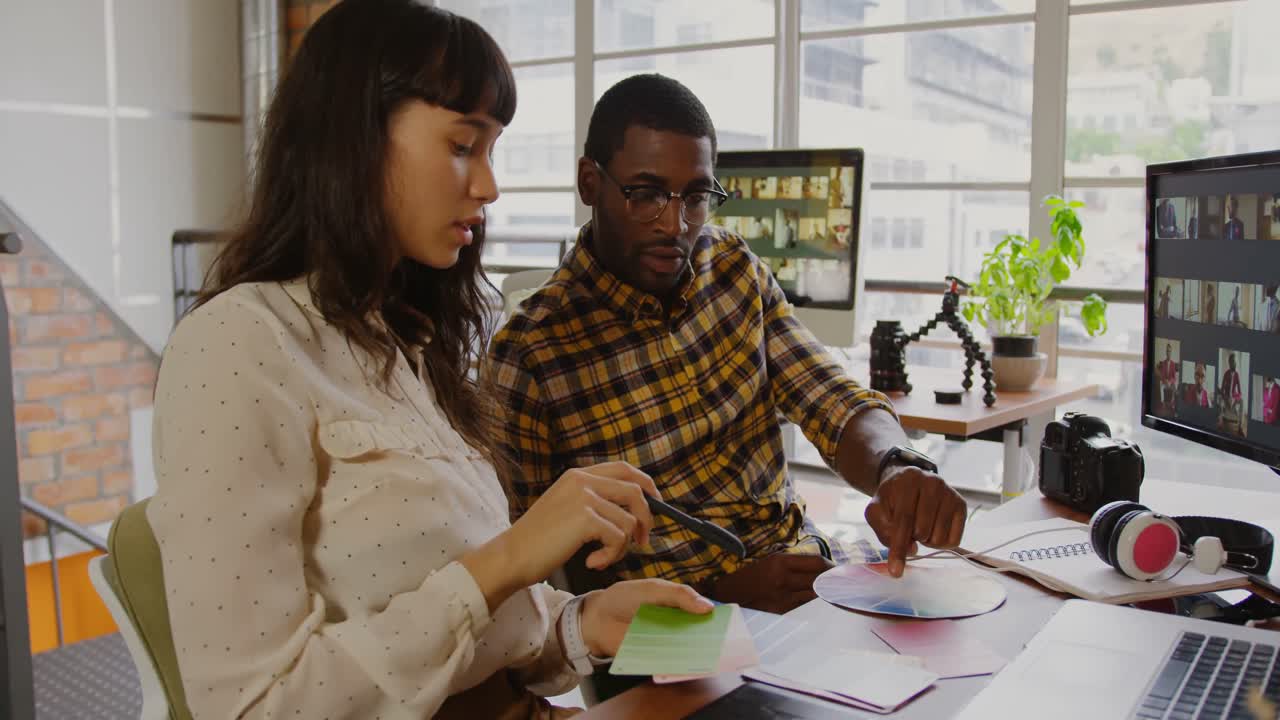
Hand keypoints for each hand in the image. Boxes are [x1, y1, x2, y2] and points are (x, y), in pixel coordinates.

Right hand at [461, 462, 656, 610]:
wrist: (512, 556)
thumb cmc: (539, 541)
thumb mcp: (566, 509)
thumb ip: (593, 501)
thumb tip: (634, 509)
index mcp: (577, 475)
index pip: (624, 469)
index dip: (646, 485)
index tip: (656, 504)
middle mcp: (582, 480)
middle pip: (635, 491)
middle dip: (647, 518)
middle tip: (642, 542)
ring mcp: (583, 497)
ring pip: (628, 521)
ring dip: (622, 547)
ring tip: (602, 558)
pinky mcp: (585, 518)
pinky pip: (618, 538)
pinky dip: (611, 556)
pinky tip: (592, 563)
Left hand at [579, 580, 713, 657]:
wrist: (596, 617)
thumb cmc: (624, 598)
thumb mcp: (653, 589)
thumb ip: (679, 595)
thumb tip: (708, 607)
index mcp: (678, 606)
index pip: (703, 613)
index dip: (717, 618)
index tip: (731, 622)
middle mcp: (674, 627)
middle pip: (698, 635)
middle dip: (711, 638)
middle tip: (724, 640)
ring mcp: (664, 643)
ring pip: (686, 650)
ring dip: (697, 652)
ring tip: (709, 652)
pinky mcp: (653, 658)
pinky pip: (669, 663)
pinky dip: (677, 664)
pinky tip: (685, 662)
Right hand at [703, 554, 833, 613]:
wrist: (724, 594)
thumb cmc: (749, 576)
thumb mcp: (769, 561)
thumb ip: (793, 564)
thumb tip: (822, 569)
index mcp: (779, 561)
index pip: (817, 562)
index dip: (832, 566)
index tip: (840, 570)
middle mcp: (782, 578)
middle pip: (820, 579)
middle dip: (836, 581)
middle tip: (847, 583)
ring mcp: (781, 597)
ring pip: (815, 595)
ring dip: (829, 594)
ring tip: (839, 594)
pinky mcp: (779, 612)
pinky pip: (804, 608)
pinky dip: (815, 605)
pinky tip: (822, 605)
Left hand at [864, 466, 966, 577]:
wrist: (907, 483)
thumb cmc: (891, 500)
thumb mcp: (877, 511)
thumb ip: (885, 530)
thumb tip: (911, 549)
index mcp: (909, 479)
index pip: (904, 520)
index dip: (898, 548)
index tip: (895, 572)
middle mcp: (933, 482)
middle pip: (922, 531)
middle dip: (911, 537)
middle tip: (908, 526)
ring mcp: (950, 493)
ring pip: (938, 538)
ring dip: (925, 540)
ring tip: (920, 524)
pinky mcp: (961, 505)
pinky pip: (953, 540)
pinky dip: (940, 542)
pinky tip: (933, 528)